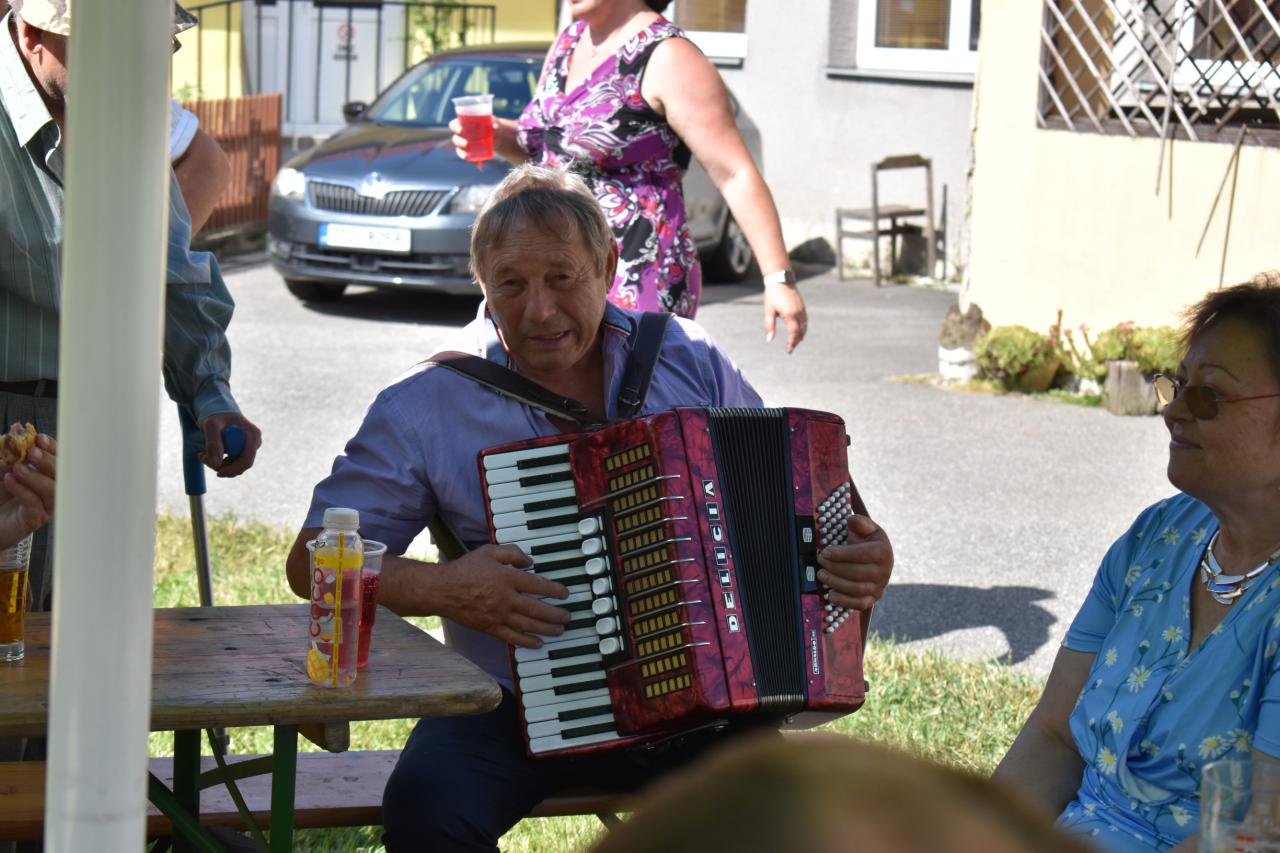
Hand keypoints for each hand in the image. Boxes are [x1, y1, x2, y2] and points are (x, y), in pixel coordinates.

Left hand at [0, 434, 55, 548]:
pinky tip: (10, 481)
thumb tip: (16, 431)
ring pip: (52, 490)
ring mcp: (45, 505)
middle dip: (48, 461)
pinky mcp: (35, 519)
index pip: (58, 459)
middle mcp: (51, 489)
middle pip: (62, 474)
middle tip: (32, 453)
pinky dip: (22, 490)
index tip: (40, 439)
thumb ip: (10, 453)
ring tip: (17, 469)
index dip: (52, 448)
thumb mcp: (2, 469)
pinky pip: (34, 503)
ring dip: (36, 477)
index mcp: (46, 474)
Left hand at [200, 412, 261, 477]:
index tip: (216, 471)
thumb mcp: (211, 426)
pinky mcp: (241, 452)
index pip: (246, 460)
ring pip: (235, 467)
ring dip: (217, 464)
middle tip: (202, 458)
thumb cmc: (216, 415)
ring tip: (202, 454)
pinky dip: (218, 462)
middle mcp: (254, 442)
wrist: (217, 412)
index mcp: (252, 435)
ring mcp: (248, 448)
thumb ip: (213, 444)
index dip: (232, 469)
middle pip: (241, 466)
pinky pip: (231, 464)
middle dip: (221, 466)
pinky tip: (206, 454)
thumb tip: (216, 464)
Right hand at [436, 544, 571, 647]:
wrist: (442, 590)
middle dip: (556, 613)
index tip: (565, 593)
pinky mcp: (490, 627)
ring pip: (529, 624)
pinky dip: (527, 641)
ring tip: (560, 629)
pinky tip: (538, 643)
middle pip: (537, 608)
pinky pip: (512, 637)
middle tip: (568, 616)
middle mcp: (505, 598)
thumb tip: (530, 562)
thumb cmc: (465, 569)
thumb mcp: (489, 552)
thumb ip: (512, 553)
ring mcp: (498, 615)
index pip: (538, 585)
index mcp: (507, 578)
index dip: (554, 590)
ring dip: (547, 628)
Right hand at [449, 117, 525, 163]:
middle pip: (455, 138)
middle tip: (467, 144)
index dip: (455, 128)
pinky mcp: (470, 151)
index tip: (462, 131)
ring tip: (466, 156)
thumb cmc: (491, 124)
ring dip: (462, 153)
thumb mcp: (493, 123)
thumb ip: (494, 124)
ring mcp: (464, 143)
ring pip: (459, 149)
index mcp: (462, 123)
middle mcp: (460, 134)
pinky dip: (472, 160)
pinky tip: (477, 164)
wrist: (496, 134)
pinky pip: (467, 157)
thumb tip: (494, 127)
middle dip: (459, 142)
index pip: (453, 125)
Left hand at [764, 280, 806, 353]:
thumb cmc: (773, 295)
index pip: (793, 333)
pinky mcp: (802, 306)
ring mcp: (802, 309)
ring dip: (801, 335)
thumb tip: (769, 339)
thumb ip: (770, 326)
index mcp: (790, 315)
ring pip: (804, 326)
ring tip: (796, 342)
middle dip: (796, 341)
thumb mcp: (769, 311)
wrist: (781, 280)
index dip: (792, 343)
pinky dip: (803, 328)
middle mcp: (798, 313)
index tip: (789, 350)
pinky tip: (799, 331)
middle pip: (800, 332)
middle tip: (791, 348)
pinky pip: (805, 320)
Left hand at [817, 514, 892, 610]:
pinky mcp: (873, 599)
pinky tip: (830, 595)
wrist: (877, 560)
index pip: (861, 555)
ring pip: (856, 589)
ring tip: (821, 575)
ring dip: (835, 583)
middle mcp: (884, 571)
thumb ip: (860, 523)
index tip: (825, 552)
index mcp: (883, 552)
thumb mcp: (867, 528)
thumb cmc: (867, 541)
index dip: (841, 554)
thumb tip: (851, 520)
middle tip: (820, 562)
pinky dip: (844, 601)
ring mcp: (879, 587)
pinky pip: (860, 604)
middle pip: (857, 573)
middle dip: (835, 568)